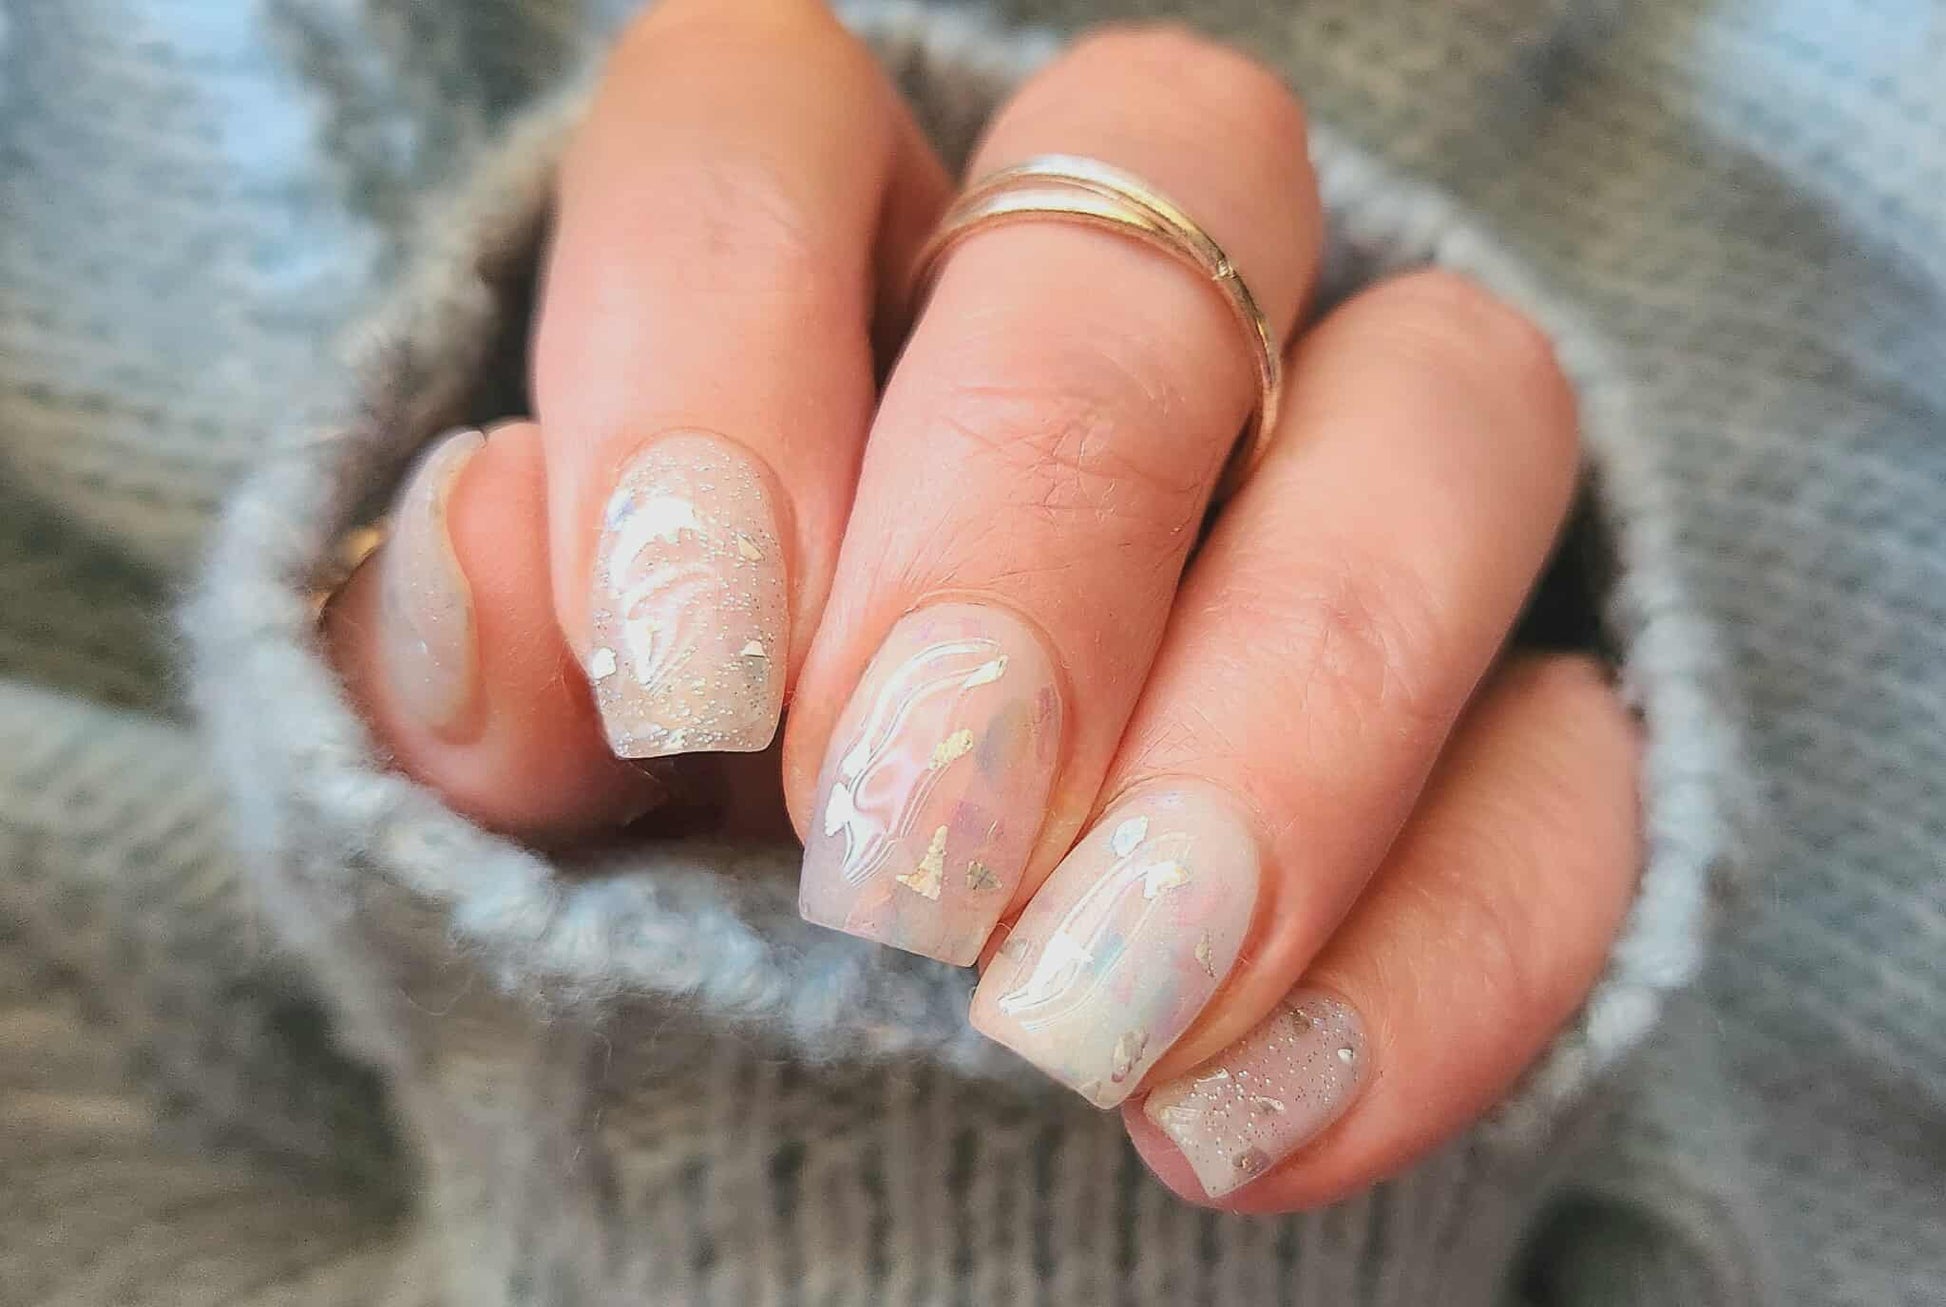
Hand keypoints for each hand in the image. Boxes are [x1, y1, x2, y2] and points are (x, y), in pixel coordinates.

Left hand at [324, 0, 1639, 1209]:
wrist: (881, 1050)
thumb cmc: (678, 843)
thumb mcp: (532, 768)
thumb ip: (477, 668)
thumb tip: (485, 566)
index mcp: (836, 249)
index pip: (770, 123)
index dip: (717, 348)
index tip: (684, 681)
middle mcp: (1130, 291)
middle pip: (1152, 228)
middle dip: (1031, 540)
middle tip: (902, 859)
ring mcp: (1359, 464)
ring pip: (1452, 415)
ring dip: (1285, 722)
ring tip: (1091, 1011)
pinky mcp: (1526, 688)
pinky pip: (1575, 761)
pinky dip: (1435, 953)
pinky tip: (1246, 1125)